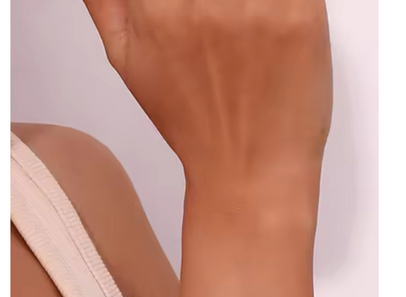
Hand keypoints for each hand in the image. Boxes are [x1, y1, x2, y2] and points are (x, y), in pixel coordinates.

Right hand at [84, 0, 331, 199]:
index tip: (183, 6)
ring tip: (242, 22)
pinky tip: (268, 19)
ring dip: (243, 1)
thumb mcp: (127, 62)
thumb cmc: (194, 124)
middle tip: (219, 19)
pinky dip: (282, 1)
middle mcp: (202, 2)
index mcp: (153, 10)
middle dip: (214, 1)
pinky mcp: (301, 14)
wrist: (247, 170)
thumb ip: (104, 0)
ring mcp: (254, 5)